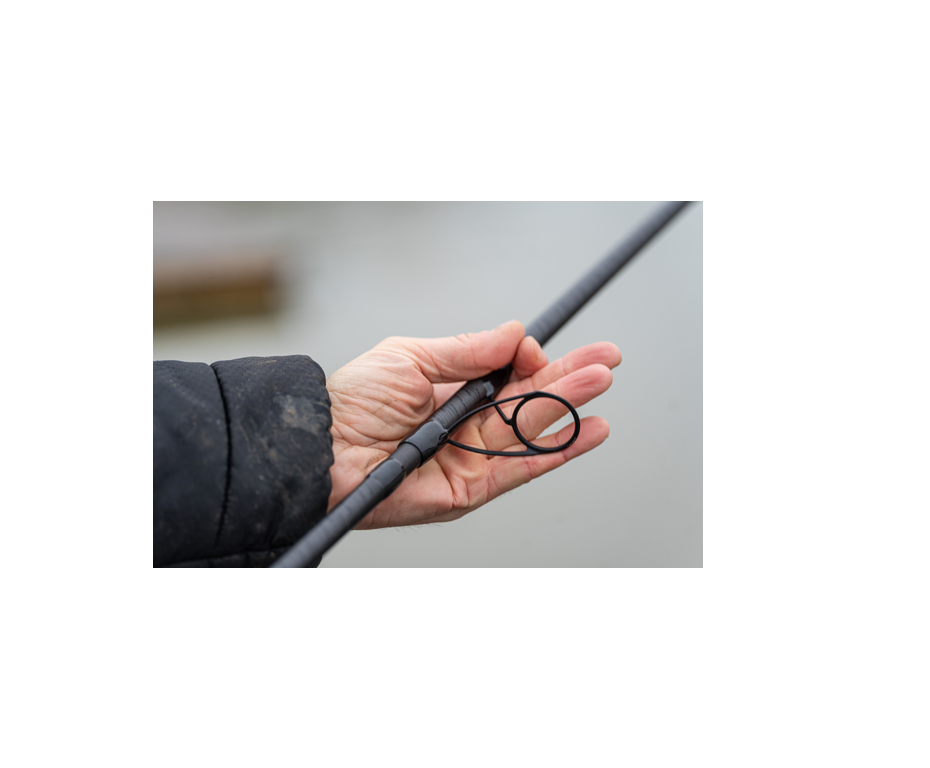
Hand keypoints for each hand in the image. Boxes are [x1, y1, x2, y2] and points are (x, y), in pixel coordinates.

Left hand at [326, 320, 619, 528]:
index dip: (535, 360)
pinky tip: (588, 430)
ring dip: (570, 404)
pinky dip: (558, 450)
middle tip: (606, 358)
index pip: (509, 374)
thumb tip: (515, 335)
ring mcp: (471, 457)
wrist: (323, 448)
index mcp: (452, 390)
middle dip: (570, 377)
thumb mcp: (411, 357)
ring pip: (531, 428)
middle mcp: (466, 425)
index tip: (547, 345)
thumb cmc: (353, 401)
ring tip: (601, 380)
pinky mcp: (471, 487)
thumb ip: (467, 350)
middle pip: (529, 400)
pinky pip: (521, 467)